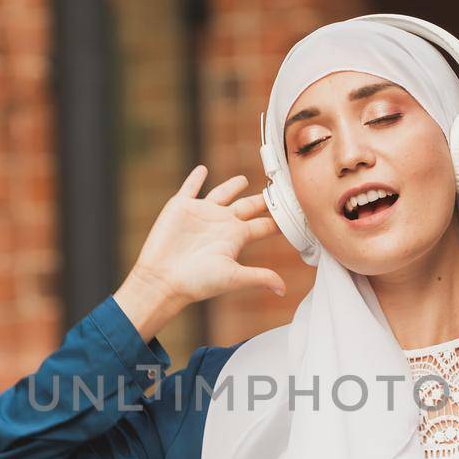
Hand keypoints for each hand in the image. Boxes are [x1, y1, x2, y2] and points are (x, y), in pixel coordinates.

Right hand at [115, 165, 284, 340]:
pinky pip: (190, 188)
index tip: (295, 209)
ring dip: (232, 186)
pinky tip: (202, 169)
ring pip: (222, 194)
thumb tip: (283, 289)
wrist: (163, 278)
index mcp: (236, 237)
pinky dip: (195, 178)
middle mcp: (222, 223)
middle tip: (277, 189)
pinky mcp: (181, 206)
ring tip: (243, 179)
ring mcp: (202, 213)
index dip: (279, 218)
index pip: (264, 224)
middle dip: (262, 199)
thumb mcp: (233, 277)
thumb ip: (259, 277)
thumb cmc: (197, 281)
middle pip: (248, 206)